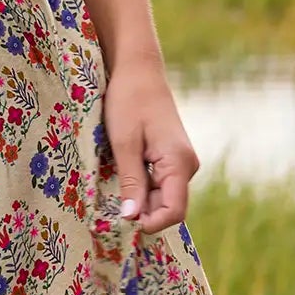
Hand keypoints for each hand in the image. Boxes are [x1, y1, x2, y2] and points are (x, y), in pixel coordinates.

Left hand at [104, 55, 198, 232]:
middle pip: (168, 207)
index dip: (150, 223)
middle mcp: (186, 166)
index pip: (174, 211)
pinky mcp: (171, 159)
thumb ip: (131, 182)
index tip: (121, 223)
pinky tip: (120, 182)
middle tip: (108, 209)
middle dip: (142, 214)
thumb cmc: (128, 101)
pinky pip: (159, 185)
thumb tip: (132, 219)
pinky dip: (140, 190)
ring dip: (139, 201)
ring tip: (112, 192)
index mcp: (179, 162)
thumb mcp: (124, 144)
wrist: (138, 70)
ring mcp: (180, 163)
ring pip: (162, 197)